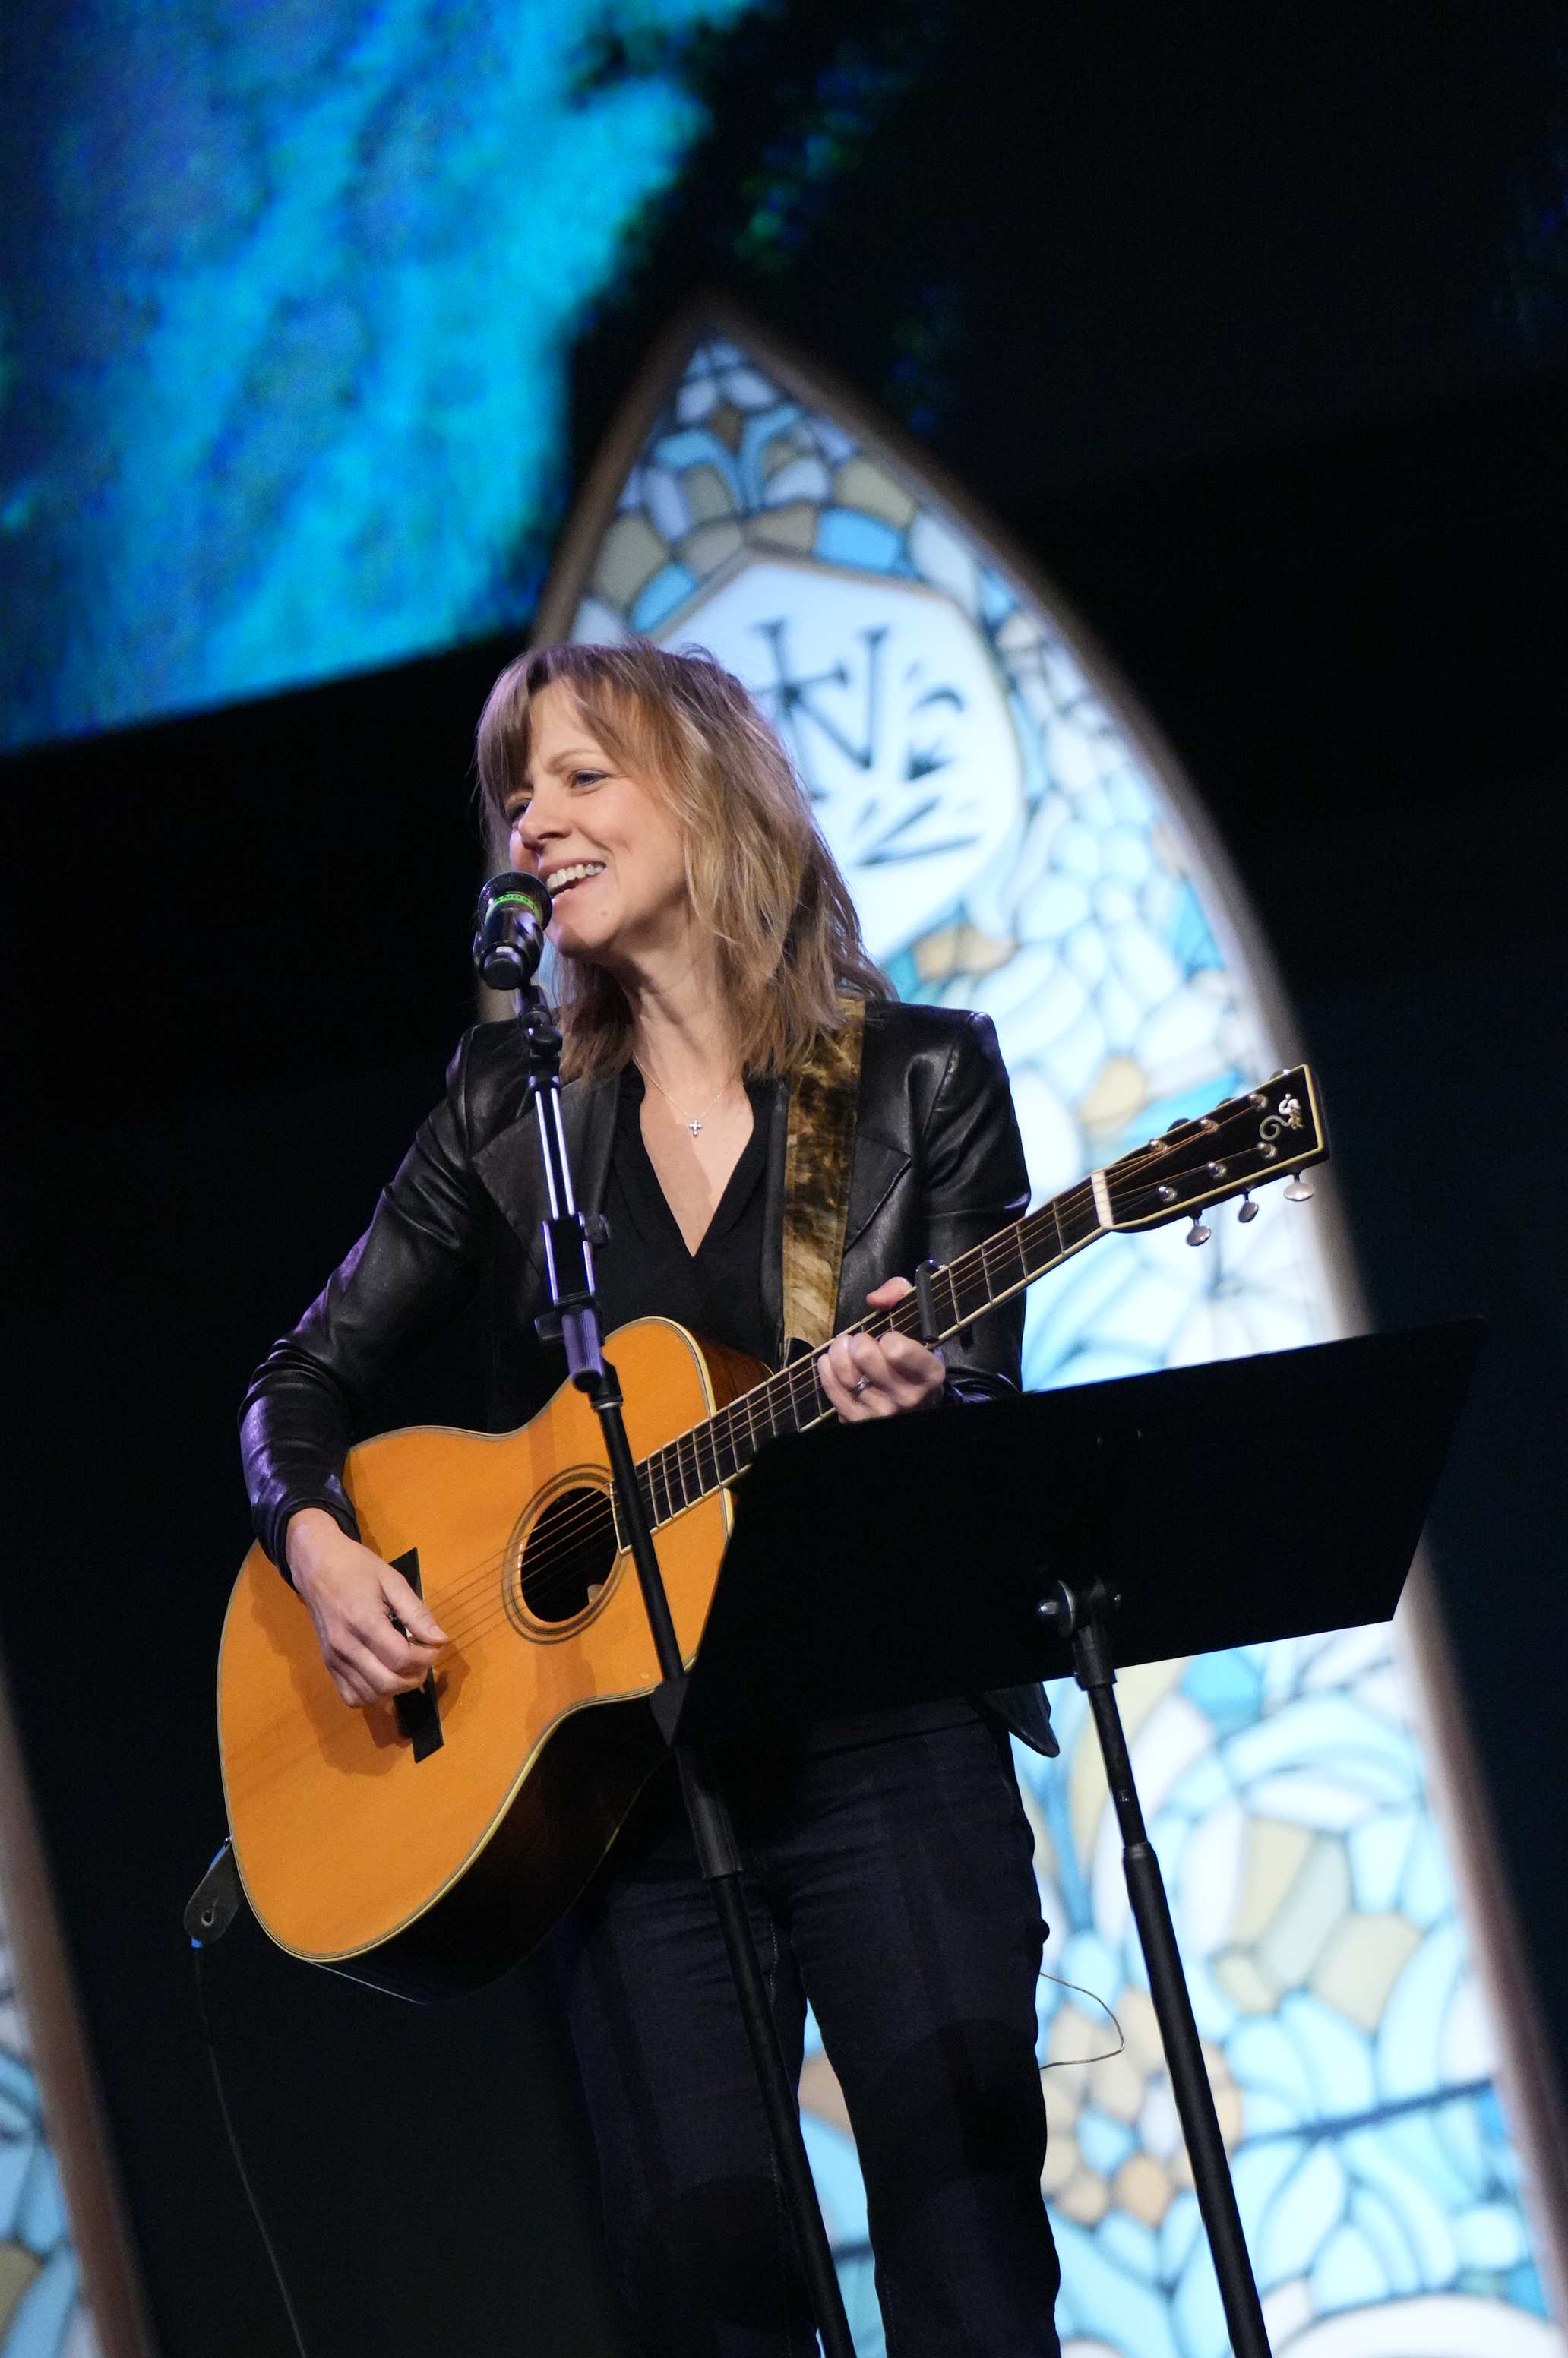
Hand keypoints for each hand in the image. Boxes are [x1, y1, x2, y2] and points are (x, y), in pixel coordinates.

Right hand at [285, 1508, 447, 1707]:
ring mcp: (334, 1659)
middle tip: (424, 1660)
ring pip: (370, 1696)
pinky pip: (351, 1697)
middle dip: (415, 1678)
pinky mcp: (328, 1665)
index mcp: (365, 1623)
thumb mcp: (393, 1581)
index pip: (402, 1659)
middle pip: (388, 1684)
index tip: (435, 1646)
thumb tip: (440, 1640)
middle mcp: (346, 1647)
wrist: (316, 1565)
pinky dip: (372, 1696)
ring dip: (396, 1689)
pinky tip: (383, 1677)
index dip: (427, 1658)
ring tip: (406, 1669)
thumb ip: (417, 1613)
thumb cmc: (358, 1567)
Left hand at [817, 1277, 944, 1422]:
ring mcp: (881, 1413)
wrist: (916, 1404)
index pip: (895, 1349)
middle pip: (864, 1356)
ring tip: (845, 1347)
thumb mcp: (918, 1323)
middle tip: (861, 1341)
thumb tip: (874, 1300)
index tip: (888, 1339)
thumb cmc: (913, 1358)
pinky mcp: (857, 1420)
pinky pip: (831, 1387)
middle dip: (858, 1340)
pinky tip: (832, 1360)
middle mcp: (907, 1398)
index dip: (887, 1336)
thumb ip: (900, 1295)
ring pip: (844, 1371)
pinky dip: (826, 1367)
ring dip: (839, 1351)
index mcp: (929, 1374)